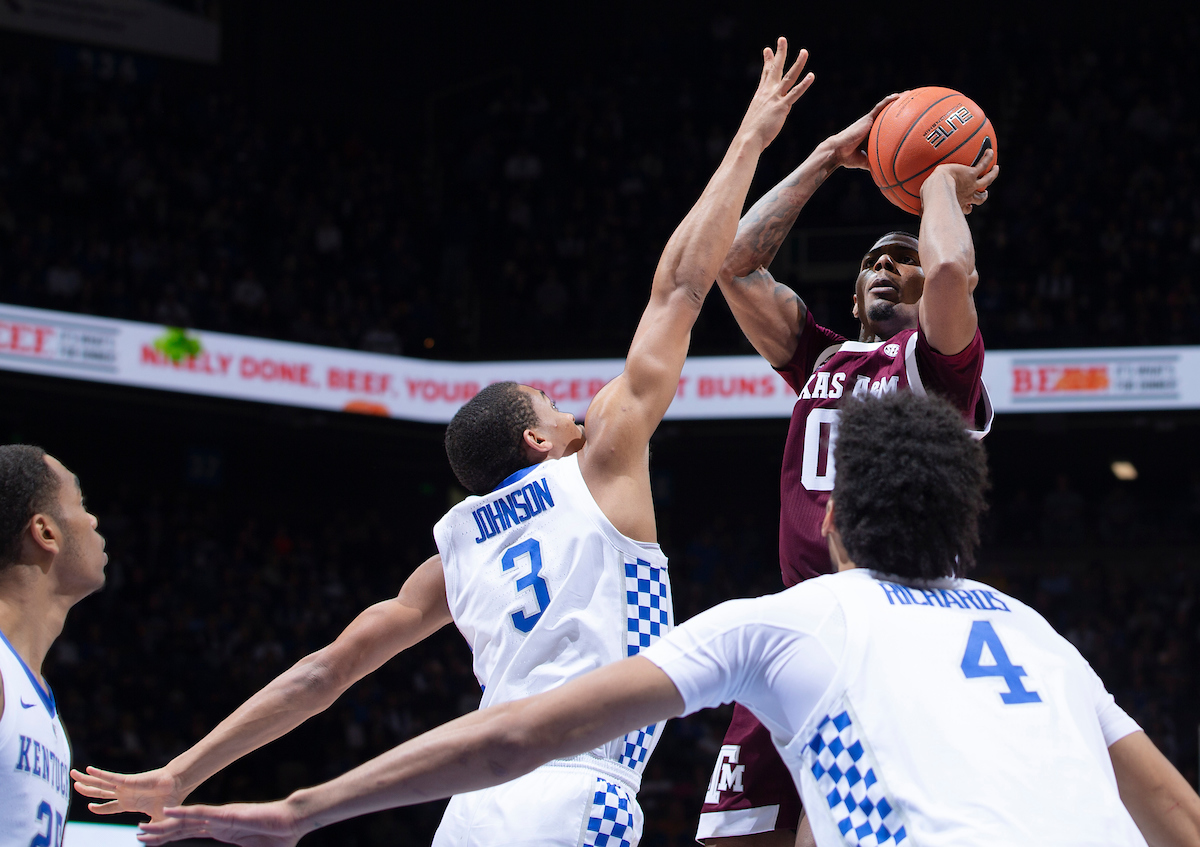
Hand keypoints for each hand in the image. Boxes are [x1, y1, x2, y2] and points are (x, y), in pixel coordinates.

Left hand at [71, 765, 187, 820]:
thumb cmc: (170, 801)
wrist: (176, 788)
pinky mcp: (126, 781)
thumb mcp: (157, 821)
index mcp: (129, 803)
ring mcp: (124, 786)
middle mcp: (123, 793)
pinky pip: (109, 777)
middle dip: (86, 789)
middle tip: (74, 785)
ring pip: (100, 783)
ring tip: (72, 773)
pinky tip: (88, 769)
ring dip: (85, 779)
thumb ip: (150, 830)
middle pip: (99, 791)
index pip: (109, 806)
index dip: (98, 808)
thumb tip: (145, 839)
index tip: (90, 806)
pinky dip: (98, 774)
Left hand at [136, 800, 300, 846]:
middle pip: (182, 827)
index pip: (189, 832)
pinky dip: (183, 813)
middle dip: (159, 832)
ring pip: (186, 821)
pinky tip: (167, 812)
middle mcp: (218, 822)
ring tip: (142, 827)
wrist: (294, 822)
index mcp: (222, 830)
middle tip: (137, 833)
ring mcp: (221, 818)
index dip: (169, 835)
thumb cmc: (279, 838)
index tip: (151, 839)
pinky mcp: (228, 815)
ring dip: (163, 824)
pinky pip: (202, 814)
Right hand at [737, 37, 814, 150]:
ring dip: (797, 64)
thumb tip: (761, 120)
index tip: (768, 49)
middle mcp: (767, 93)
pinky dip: (804, 84)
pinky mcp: (782, 107)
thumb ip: (761, 116)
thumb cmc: (750, 135)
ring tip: (804, 51)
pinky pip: (795, 93)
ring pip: (788, 77)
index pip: (765, 74)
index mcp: (760, 96)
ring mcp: (775, 98)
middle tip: (782, 39)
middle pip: (775, 69)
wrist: (748, 139)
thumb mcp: (755, 120)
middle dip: (779, 53)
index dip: (767, 61)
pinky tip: (811, 75)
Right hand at [824, 93, 901, 169]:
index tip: (906, 118)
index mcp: (871, 134)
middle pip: (887, 114)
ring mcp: (869, 121)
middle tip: (911, 102)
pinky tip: (898, 96)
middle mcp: (871, 125)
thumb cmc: (847, 158)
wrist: (837, 152)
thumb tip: (884, 172)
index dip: (895, 121)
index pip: (884, 126)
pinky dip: (888, 101)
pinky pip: (880, 107)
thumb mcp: (864, 160)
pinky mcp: (867, 118)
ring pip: (885, 107)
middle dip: (898, 108)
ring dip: (896, 100)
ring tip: (908, 94)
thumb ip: (874, 162)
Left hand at [923, 147, 998, 213]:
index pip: (966, 208)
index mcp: (957, 203)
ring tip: (995, 168)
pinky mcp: (971, 174)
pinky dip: (987, 158)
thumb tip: (919, 213)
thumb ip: (926, 207)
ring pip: (987, 180)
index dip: (968, 208)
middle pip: (980, 198)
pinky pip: (982, 165)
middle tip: (985, 193)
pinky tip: (989, 151)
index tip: (968, 206)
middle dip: (983, 196)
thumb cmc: (930, 197)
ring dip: (992, 174)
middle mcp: (967, 195)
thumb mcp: (928, 203)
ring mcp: (971, 185)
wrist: (938, 187)